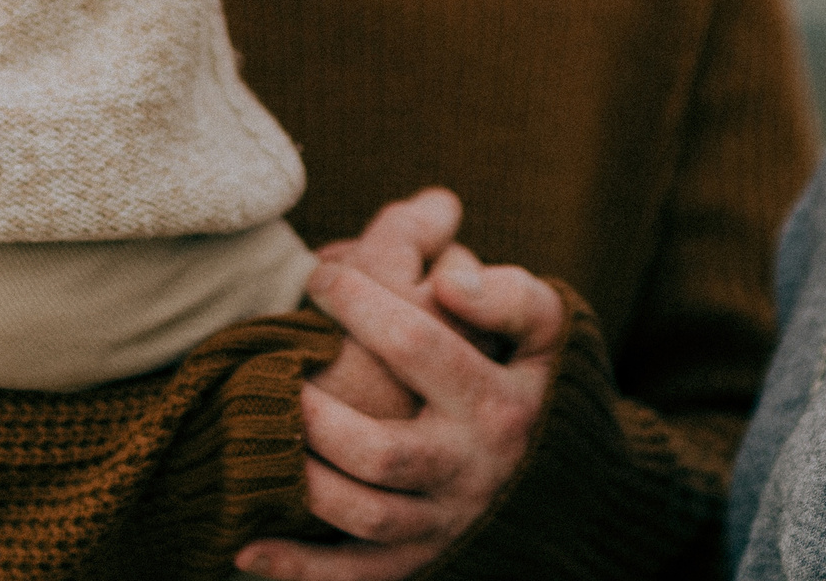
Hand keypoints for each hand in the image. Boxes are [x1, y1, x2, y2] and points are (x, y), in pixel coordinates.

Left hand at [238, 230, 567, 579]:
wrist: (577, 487)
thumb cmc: (541, 385)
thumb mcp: (550, 334)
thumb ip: (511, 296)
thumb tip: (448, 280)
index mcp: (500, 404)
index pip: (421, 347)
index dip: (362, 304)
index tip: (320, 274)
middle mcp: (472, 469)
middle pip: (383, 449)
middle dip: (319, 412)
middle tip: (276, 366)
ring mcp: (445, 522)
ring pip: (365, 514)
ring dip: (305, 481)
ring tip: (263, 434)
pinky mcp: (423, 561)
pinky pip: (357, 577)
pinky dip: (301, 570)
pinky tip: (248, 546)